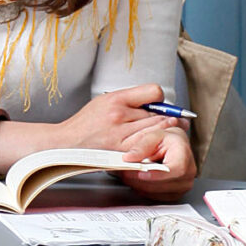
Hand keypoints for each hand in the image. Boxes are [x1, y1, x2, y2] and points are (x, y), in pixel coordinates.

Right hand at [41, 83, 188, 168]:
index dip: (159, 99)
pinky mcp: (121, 152)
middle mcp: (119, 116)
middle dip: (169, 117)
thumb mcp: (105, 100)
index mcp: (116, 100)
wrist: (66, 144)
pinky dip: (155, 144)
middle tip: (179, 119)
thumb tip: (155, 100)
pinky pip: (146, 146)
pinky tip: (158, 143)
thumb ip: (129, 99)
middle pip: (157, 114)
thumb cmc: (85, 123)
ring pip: (155, 130)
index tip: (160, 104)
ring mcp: (121, 136)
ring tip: (172, 129)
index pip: (152, 92)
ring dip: (166, 131)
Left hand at [117, 117, 197, 199]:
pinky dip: (145, 191)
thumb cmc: (168, 140)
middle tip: (125, 173)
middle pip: (163, 184)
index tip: (140, 174)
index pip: (174, 170)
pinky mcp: (176, 194)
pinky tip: (137, 182)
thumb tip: (128, 158)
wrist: (177, 147)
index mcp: (184, 156)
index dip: (157, 175)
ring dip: (140, 186)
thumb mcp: (154, 135)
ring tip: (128, 176)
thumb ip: (141, 146)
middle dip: (141, 180)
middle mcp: (188, 174)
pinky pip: (157, 197)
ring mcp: (183, 186)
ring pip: (158, 193)